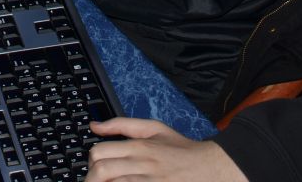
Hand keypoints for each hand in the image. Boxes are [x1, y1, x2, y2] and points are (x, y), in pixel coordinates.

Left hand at [86, 119, 246, 181]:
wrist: (210, 169)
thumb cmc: (182, 151)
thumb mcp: (154, 129)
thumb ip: (122, 125)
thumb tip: (94, 126)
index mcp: (139, 146)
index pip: (99, 152)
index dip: (90, 162)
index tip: (93, 167)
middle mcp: (142, 164)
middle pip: (101, 172)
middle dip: (91, 179)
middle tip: (93, 181)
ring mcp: (149, 181)